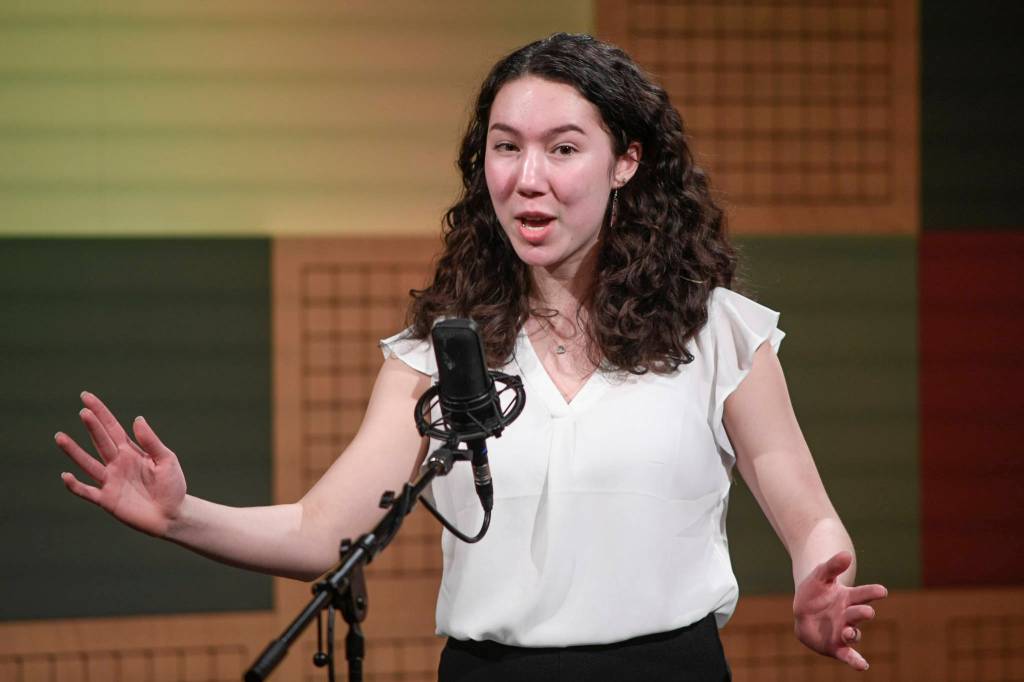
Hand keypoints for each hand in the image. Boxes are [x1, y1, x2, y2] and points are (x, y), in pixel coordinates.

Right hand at [55, 391, 186, 536]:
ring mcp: (110, 481)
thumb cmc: (172, 486)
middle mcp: (117, 463)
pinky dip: (76, 486)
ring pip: (88, 463)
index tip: (85, 397)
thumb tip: (137, 419)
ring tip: (60, 437)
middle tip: (83, 411)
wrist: (172, 514)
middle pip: (100, 441)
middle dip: (92, 427)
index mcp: (130, 452)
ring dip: (74, 451)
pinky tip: (66, 476)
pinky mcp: (107, 500)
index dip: (99, 412)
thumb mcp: (166, 460)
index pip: (112, 428)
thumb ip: (151, 442)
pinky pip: (87, 492)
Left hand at [793, 550, 887, 670]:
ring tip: (848, 632)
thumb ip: (833, 566)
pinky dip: (855, 660)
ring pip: (853, 634)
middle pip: (858, 614)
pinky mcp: (836, 645)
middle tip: (866, 612)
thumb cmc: (815, 591)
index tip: (882, 590)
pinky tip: (862, 666)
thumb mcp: (820, 575)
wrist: (805, 611)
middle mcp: (849, 615)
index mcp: (849, 598)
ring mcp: (843, 630)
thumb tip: (847, 553)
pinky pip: (847, 654)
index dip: (872, 592)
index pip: (863, 594)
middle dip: (862, 613)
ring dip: (853, 634)